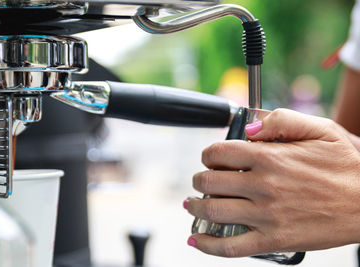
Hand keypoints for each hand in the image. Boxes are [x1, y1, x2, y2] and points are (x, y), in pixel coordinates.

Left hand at [184, 108, 359, 256]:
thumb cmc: (345, 167)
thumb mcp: (321, 130)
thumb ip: (282, 120)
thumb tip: (247, 128)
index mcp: (270, 157)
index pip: (219, 153)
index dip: (208, 153)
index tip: (210, 157)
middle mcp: (263, 185)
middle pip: (209, 182)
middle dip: (199, 179)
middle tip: (201, 180)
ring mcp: (266, 215)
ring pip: (214, 211)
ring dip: (195, 206)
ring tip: (191, 203)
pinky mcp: (273, 240)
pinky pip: (230, 247)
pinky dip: (207, 245)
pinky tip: (196, 239)